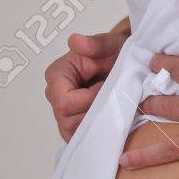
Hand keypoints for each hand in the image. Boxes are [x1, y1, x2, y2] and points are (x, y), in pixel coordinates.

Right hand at [44, 16, 129, 139]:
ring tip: (110, 103)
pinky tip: (109, 115)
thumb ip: (95, 44)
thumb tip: (75, 41)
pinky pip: (83, 138)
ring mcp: (62, 114)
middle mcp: (54, 96)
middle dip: (95, 111)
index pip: (65, 102)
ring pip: (77, 132)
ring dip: (98, 120)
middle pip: (69, 121)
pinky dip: (99, 130)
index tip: (106, 87)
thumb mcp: (110, 44)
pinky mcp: (73, 126)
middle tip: (111, 96)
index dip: (89, 99)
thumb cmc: (115, 53)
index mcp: (57, 75)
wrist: (124, 63)